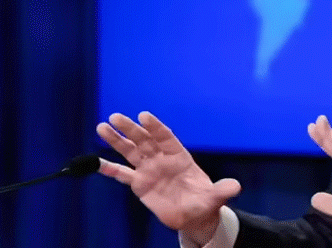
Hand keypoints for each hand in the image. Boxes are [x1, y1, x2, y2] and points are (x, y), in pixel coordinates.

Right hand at [96, 112, 240, 234]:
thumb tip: (236, 187)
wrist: (194, 216)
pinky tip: (96, 162)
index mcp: (180, 157)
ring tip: (102, 127)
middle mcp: (162, 159)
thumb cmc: (205, 202)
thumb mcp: (216, 197)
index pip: (166, 137)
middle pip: (144, 140)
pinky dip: (110, 169)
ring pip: (131, 152)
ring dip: (117, 140)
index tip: (144, 115)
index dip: (156, 127)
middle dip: (131, 129)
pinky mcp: (140, 184)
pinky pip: (122, 174)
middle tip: (115, 117)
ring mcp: (149, 170)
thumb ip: (223, 190)